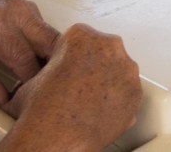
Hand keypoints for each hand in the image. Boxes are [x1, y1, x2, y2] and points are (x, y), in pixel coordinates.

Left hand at [0, 0, 58, 106]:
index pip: (25, 59)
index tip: (28, 97)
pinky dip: (43, 48)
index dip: (30, 82)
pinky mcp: (31, 8)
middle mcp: (16, 10)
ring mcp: (26, 6)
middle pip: (50, 42)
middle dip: (51, 67)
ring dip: (48, 58)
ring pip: (53, 37)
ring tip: (36, 75)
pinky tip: (32, 61)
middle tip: (43, 85)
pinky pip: (46, 31)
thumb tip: (8, 103)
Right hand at [2, 24, 141, 150]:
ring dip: (108, 81)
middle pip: (103, 50)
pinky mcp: (136, 91)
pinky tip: (101, 110)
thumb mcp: (34, 77)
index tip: (69, 67)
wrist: (58, 136)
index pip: (79, 38)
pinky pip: (128, 92)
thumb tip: (47, 76)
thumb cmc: (43, 109)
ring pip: (119, 70)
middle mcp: (108, 46)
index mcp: (81, 35)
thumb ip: (50, 67)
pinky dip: (118, 100)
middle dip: (93, 65)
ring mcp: (126, 68)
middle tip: (78, 85)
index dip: (72, 55)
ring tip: (88, 101)